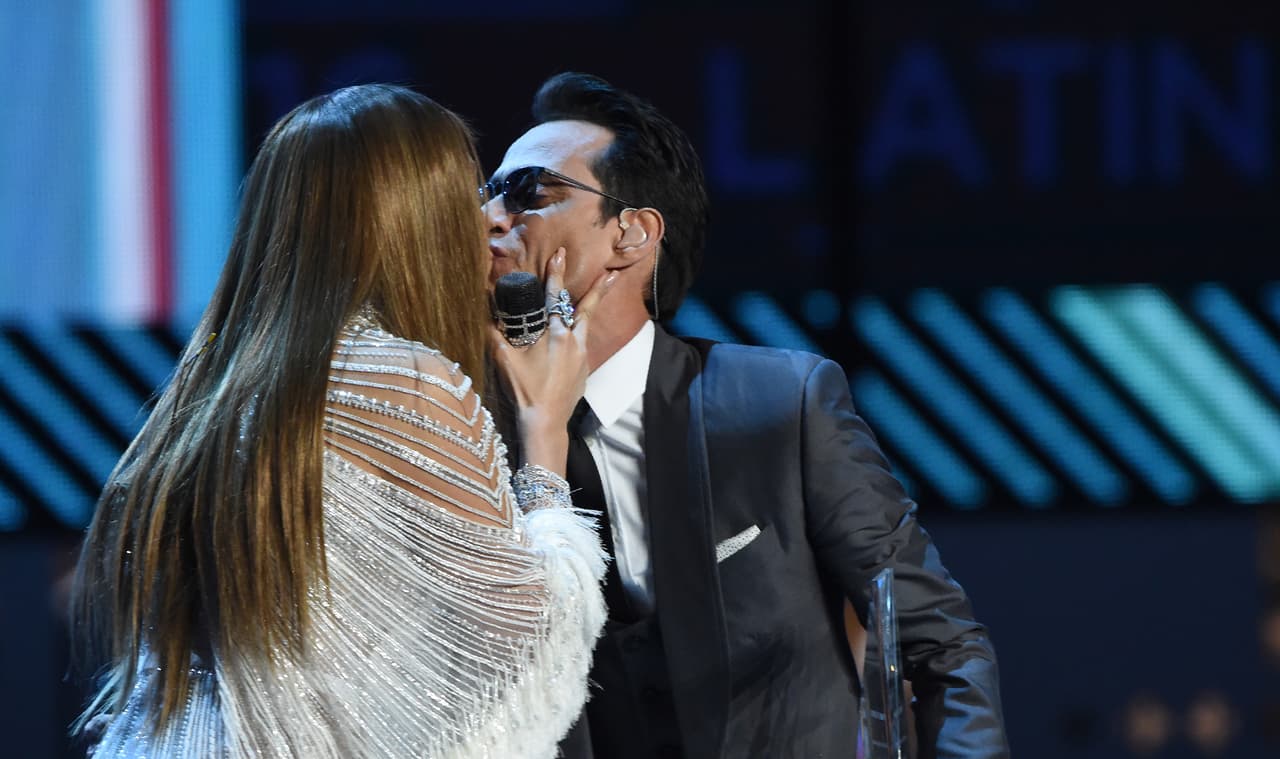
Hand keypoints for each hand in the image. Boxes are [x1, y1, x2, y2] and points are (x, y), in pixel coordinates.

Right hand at [489, 248, 615, 474]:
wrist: (546, 422)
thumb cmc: (525, 391)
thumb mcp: (505, 360)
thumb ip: (494, 334)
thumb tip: (481, 313)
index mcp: (556, 335)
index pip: (556, 297)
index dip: (556, 274)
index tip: (560, 254)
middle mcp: (574, 341)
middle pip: (585, 308)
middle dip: (597, 288)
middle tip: (609, 271)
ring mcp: (582, 356)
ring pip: (587, 324)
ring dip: (594, 306)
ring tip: (608, 288)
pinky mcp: (584, 369)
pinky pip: (582, 343)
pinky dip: (579, 333)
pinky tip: (573, 335)